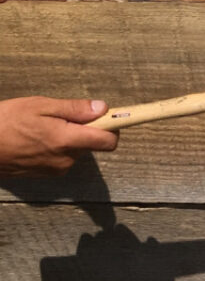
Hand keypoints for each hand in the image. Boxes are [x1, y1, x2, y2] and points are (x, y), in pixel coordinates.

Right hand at [0, 98, 119, 175]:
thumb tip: (102, 109)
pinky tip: (35, 139)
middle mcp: (67, 159)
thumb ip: (73, 109)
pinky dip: (56, 147)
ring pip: (76, 150)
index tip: (116, 117)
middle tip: (60, 115)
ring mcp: (57, 169)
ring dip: (68, 138)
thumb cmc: (5, 122)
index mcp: (67, 141)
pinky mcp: (47, 174)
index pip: (108, 141)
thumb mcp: (39, 106)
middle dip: (84, 129)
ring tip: (41, 127)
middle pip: (92, 143)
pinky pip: (62, 157)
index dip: (115, 127)